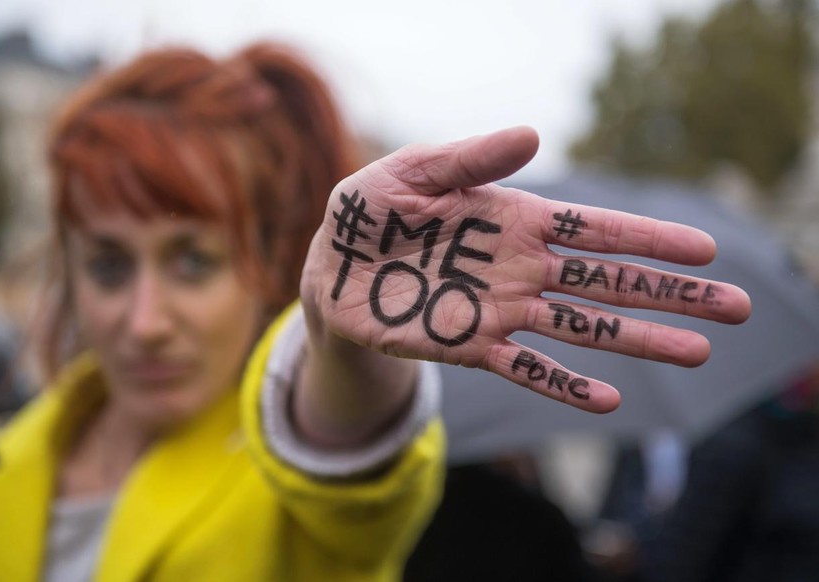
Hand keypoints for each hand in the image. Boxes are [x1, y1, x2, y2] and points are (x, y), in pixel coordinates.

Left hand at [301, 127, 750, 412]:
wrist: (330, 267)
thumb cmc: (372, 212)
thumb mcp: (413, 171)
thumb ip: (471, 157)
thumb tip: (534, 136)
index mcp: (512, 219)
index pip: (593, 229)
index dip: (647, 238)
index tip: (703, 251)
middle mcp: (518, 268)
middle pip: (605, 282)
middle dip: (668, 294)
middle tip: (733, 308)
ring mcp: (498, 310)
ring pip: (580, 328)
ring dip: (635, 340)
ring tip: (693, 351)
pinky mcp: (467, 345)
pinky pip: (523, 368)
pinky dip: (561, 384)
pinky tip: (606, 401)